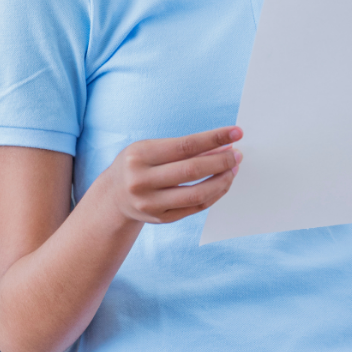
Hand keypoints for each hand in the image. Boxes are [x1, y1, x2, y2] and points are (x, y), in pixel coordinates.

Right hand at [104, 126, 242, 223]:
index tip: (237, 132)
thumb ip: (184, 148)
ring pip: (197, 194)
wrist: (114, 197)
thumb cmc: (138, 164)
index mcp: (139, 156)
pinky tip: (223, 183)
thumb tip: (224, 145)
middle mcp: (142, 181)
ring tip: (233, 169)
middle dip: (222, 161)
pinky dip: (214, 194)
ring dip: (222, 180)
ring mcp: (150, 204)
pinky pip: (196, 207)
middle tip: (237, 154)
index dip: (214, 138)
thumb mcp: (152, 148)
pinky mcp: (161, 219)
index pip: (185, 145)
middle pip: (193, 170)